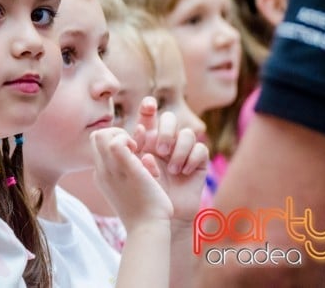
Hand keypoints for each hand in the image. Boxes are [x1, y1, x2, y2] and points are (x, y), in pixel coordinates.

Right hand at [92, 127, 172, 228]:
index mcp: (101, 176)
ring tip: (135, 149)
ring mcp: (110, 170)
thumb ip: (129, 175)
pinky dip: (126, 139)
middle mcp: (101, 171)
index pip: (97, 146)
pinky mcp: (124, 169)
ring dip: (120, 135)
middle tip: (133, 147)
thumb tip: (143, 158)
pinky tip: (139, 152)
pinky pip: (116, 142)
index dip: (112, 141)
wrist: (147, 228)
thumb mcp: (130, 190)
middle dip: (114, 133)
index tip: (131, 152)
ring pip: (101, 135)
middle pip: (95, 136)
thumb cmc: (145, 211)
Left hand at [131, 97, 208, 223]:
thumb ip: (123, 149)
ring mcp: (181, 153)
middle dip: (166, 130)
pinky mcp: (197, 164)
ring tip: (171, 168)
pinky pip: (201, 148)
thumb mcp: (127, 170)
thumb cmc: (139, 195)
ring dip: (179, 149)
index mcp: (144, 142)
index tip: (148, 105)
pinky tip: (183, 173)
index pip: (147, 117)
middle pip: (169, 118)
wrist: (158, 219)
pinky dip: (191, 159)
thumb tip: (133, 129)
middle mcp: (164, 144)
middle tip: (160, 149)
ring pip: (187, 132)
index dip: (148, 108)